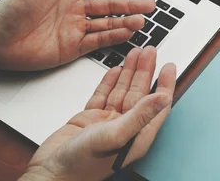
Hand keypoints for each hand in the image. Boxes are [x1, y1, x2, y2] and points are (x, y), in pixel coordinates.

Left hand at [0, 0, 154, 70]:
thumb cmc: (9, 10)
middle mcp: (74, 8)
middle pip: (110, 4)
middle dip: (130, 3)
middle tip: (149, 3)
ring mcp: (75, 27)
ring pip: (108, 23)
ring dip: (125, 21)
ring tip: (142, 20)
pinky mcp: (73, 46)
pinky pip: (98, 41)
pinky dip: (113, 37)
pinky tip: (126, 34)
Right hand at [20, 47, 175, 180]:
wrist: (50, 172)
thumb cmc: (81, 165)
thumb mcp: (116, 136)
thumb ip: (140, 115)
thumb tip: (163, 98)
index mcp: (137, 135)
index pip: (157, 105)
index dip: (164, 84)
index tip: (169, 65)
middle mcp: (125, 127)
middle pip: (140, 93)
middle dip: (145, 70)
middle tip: (150, 50)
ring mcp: (107, 122)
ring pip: (122, 91)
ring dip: (129, 72)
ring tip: (135, 52)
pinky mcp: (90, 119)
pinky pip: (104, 95)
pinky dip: (109, 81)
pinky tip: (116, 69)